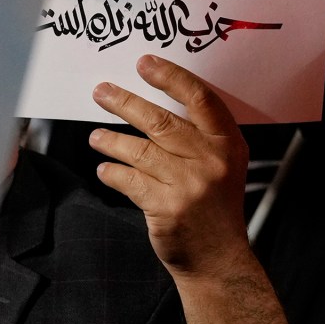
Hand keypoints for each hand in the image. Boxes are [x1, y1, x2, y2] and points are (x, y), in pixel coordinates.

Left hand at [88, 55, 254, 279]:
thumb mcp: (223, 166)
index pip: (200, 98)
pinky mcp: (167, 208)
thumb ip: (199, 136)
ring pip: (139, 150)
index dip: (170, 77)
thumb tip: (152, 102)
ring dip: (111, 141)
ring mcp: (189, 185)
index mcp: (228, 143)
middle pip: (161, 121)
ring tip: (96, 137)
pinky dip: (113, 173)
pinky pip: (130, 180)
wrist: (218, 259)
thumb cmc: (215, 207)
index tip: (144, 64)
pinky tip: (105, 169)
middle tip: (101, 92)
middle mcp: (211, 161)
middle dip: (125, 103)